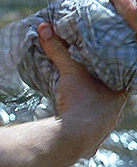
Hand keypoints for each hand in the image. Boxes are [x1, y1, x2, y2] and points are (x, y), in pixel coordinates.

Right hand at [38, 23, 127, 158]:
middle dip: (101, 84)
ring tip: (82, 91)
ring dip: (92, 101)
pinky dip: (83, 115)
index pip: (123, 74)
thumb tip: (44, 28)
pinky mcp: (92, 137)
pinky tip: (75, 112)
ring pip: (102, 109)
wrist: (72, 138)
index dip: (114, 67)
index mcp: (121, 91)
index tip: (103, 61)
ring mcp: (105, 126)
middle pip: (112, 91)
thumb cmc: (81, 103)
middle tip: (89, 74)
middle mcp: (117, 110)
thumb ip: (58, 49)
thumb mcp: (69, 72)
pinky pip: (90, 122)